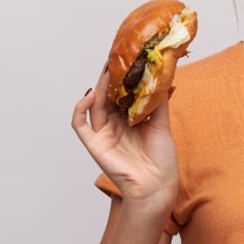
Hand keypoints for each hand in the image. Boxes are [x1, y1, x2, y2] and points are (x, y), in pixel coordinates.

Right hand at [71, 61, 178, 207]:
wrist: (157, 186)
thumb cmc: (161, 160)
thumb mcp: (162, 125)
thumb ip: (159, 102)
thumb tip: (164, 77)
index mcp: (130, 120)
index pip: (122, 94)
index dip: (122, 78)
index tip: (126, 59)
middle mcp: (115, 125)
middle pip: (107, 97)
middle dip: (109, 78)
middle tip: (114, 58)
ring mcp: (103, 134)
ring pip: (95, 105)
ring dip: (99, 87)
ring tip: (107, 71)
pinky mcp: (94, 144)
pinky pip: (80, 124)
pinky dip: (80, 108)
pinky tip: (90, 95)